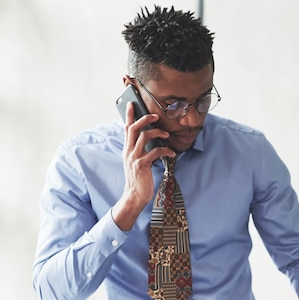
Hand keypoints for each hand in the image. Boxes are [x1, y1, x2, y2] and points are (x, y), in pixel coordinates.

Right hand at [112, 102, 172, 230]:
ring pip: (144, 136)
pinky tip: (171, 153)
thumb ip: (138, 150)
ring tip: (166, 135)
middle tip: (156, 116)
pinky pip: (155, 152)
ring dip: (157, 133)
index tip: (132, 103)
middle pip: (134, 128)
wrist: (134, 195)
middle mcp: (128, 151)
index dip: (128, 115)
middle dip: (145, 118)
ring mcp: (134, 158)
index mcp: (127, 149)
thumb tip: (148, 138)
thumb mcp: (135, 161)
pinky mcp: (142, 165)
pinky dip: (165, 151)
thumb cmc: (138, 178)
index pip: (126, 128)